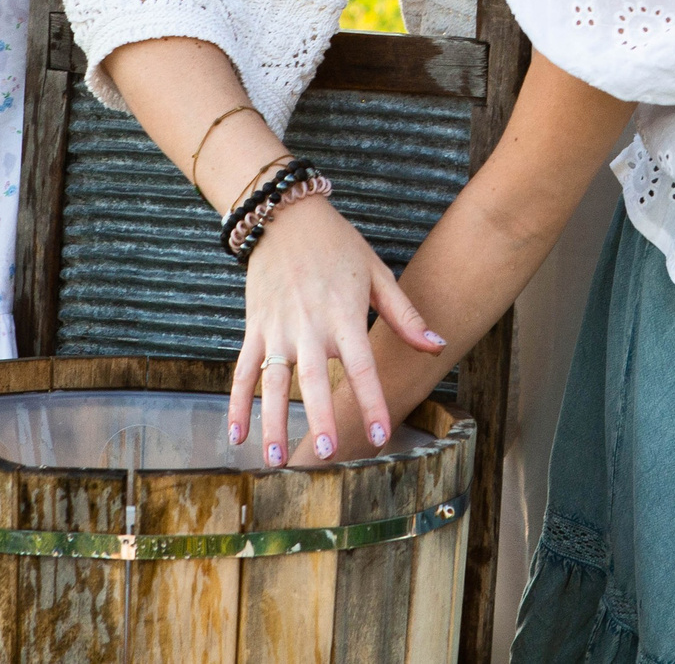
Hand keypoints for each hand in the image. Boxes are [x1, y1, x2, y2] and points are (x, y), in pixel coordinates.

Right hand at [232, 195, 443, 466]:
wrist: (285, 214)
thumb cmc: (338, 245)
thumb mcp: (377, 274)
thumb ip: (405, 316)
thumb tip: (438, 346)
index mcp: (343, 315)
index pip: (361, 366)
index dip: (373, 401)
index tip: (381, 435)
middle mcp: (308, 325)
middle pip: (313, 378)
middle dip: (319, 417)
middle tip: (326, 453)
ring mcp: (277, 328)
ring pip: (272, 382)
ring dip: (272, 422)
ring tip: (275, 460)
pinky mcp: (254, 327)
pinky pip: (242, 370)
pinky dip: (236, 403)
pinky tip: (237, 435)